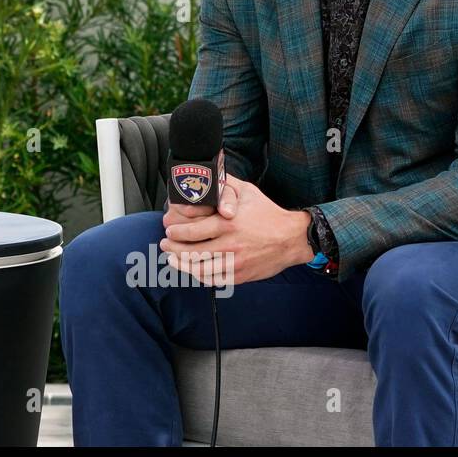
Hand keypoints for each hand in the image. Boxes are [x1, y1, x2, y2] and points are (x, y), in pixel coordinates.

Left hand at [159, 174, 312, 285]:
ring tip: (173, 259)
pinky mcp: (241, 275)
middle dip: (173, 249)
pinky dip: (199, 276)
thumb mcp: (247, 191)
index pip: (193, 232)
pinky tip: (193, 269)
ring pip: (200, 269)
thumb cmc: (267, 212)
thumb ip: (225, 185)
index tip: (168, 230)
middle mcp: (230, 245)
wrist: (292, 237)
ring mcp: (235, 263)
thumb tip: (206, 177)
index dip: (176, 232)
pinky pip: (214, 279)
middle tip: (165, 244)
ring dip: (182, 265)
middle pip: (191, 252)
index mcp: (228, 224)